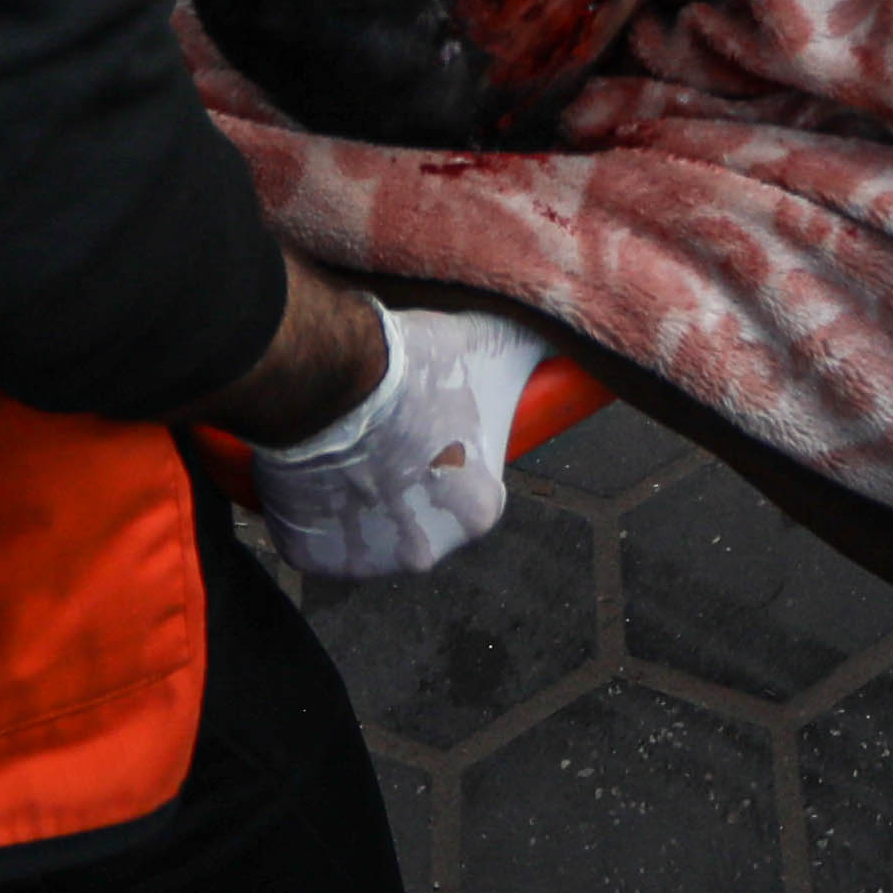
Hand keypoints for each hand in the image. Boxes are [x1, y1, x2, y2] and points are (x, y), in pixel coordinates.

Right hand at [232, 307, 553, 582]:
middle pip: (419, 518)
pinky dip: (313, 511)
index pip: (473, 493)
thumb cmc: (423, 366)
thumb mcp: (501, 346)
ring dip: (358, 502)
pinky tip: (317, 468)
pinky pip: (316, 536)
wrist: (336, 375)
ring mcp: (367, 561)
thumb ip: (541, 350)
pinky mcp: (312, 557)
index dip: (450, 458)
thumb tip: (579, 331)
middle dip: (404, 486)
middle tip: (384, 433)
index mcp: (479, 515)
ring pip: (365, 530)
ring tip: (348, 446)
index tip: (426, 427)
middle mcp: (428, 553)